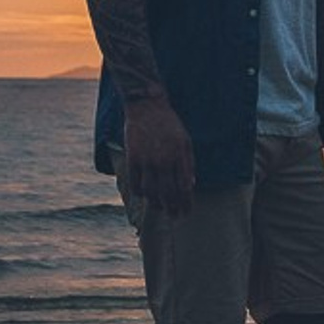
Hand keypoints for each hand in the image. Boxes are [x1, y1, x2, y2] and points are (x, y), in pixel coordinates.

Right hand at [121, 94, 196, 217]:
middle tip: (175, 217)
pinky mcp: (133, 158)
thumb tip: (191, 185)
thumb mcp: (185, 140)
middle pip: (168, 193)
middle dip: (173, 209)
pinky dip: (140, 193)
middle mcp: (164, 160)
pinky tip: (144, 196)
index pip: (184, 187)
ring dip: (156, 204)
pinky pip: (136, 183)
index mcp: (179, 156)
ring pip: (151, 192)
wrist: (147, 106)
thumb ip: (188, 163)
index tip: (186, 213)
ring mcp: (147, 160)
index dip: (186, 203)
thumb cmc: (169, 124)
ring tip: (160, 209)